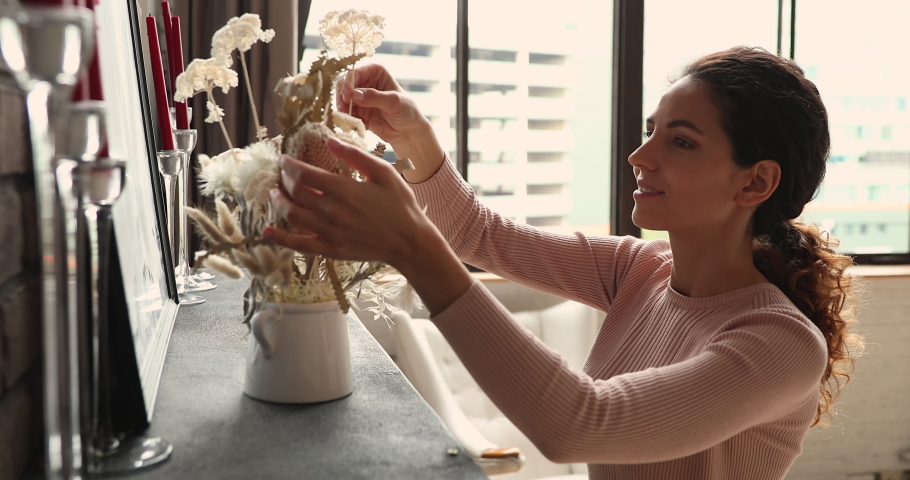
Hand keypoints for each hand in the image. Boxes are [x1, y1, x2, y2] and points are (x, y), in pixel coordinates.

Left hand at [265, 137, 472, 313]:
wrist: (409, 242)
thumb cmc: (400, 205)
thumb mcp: (384, 173)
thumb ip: (356, 156)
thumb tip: (330, 141)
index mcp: (344, 189)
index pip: (304, 173)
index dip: (288, 164)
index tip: (282, 159)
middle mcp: (331, 211)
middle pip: (295, 192)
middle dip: (284, 180)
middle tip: (282, 175)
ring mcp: (328, 232)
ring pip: (292, 215)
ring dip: (280, 202)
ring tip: (276, 194)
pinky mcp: (330, 249)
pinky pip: (298, 244)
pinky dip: (280, 238)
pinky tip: (268, 231)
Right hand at [336, 63, 444, 182]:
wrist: (409, 132)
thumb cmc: (407, 112)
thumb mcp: (393, 102)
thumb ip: (374, 97)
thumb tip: (354, 94)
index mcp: (376, 72)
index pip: (355, 73)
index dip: (349, 84)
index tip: (348, 98)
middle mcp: (366, 82)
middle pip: (344, 85)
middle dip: (343, 98)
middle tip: (346, 110)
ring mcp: (361, 97)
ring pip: (342, 100)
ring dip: (346, 110)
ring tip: (356, 120)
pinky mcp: (358, 111)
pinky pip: (346, 113)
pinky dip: (351, 119)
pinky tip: (364, 126)